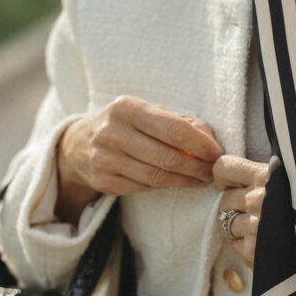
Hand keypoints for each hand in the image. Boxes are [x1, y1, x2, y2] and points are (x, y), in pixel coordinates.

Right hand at [56, 95, 222, 222]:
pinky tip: (180, 183)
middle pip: (166, 157)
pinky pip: (143, 188)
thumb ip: (179, 121)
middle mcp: (112, 132)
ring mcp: (105, 159)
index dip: (200, 144)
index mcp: (127, 108)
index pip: (173, 128)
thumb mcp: (147, 112)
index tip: (217, 153)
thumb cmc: (125, 125)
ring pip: (156, 177)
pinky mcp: (104, 182)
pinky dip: (166, 187)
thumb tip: (210, 138)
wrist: (78, 145)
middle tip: (214, 171)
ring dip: (185, 181)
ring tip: (202, 179)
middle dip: (196, 167)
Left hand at [213, 155, 268, 269]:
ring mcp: (255, 228)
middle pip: (224, 200)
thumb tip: (237, 170)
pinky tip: (266, 244)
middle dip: (235, 207)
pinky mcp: (254, 253)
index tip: (231, 185)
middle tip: (257, 212)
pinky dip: (246, 246)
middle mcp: (259, 200)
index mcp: (268, 176)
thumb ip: (270, 174)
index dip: (224, 178)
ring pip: (227, 224)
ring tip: (264, 230)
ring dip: (240, 228)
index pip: (222, 168)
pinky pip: (235, 246)